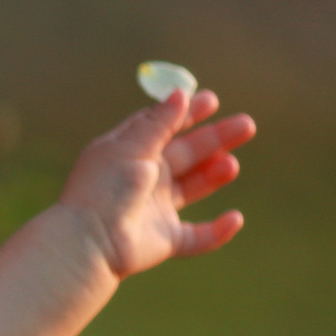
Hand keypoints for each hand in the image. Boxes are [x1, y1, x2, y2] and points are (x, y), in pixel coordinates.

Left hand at [58, 88, 256, 278]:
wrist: (90, 241)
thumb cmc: (104, 189)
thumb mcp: (131, 147)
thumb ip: (157, 123)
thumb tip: (179, 94)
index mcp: (128, 154)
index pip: (160, 128)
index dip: (186, 114)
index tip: (211, 100)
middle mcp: (142, 179)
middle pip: (185, 153)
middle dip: (215, 139)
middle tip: (246, 125)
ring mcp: (154, 210)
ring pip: (193, 187)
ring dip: (215, 174)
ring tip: (230, 165)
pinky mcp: (164, 240)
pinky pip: (197, 237)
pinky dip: (217, 231)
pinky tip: (234, 218)